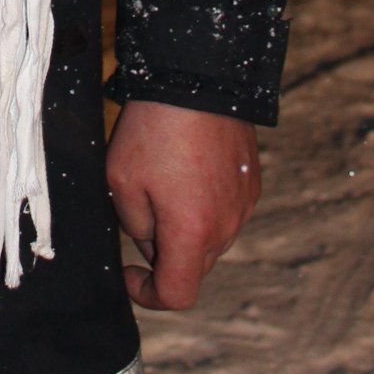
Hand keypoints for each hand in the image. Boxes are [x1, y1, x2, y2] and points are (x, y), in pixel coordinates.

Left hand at [105, 100, 261, 311]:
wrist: (199, 79)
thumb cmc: (155, 129)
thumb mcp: (122, 181)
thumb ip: (134, 226)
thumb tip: (149, 240)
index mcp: (192, 233)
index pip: (177, 295)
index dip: (148, 295)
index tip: (129, 274)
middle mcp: (225, 227)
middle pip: (193, 267)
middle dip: (163, 255)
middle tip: (140, 213)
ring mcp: (243, 206)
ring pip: (210, 241)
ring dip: (185, 230)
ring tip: (163, 183)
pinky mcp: (252, 185)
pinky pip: (224, 214)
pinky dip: (203, 208)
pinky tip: (185, 172)